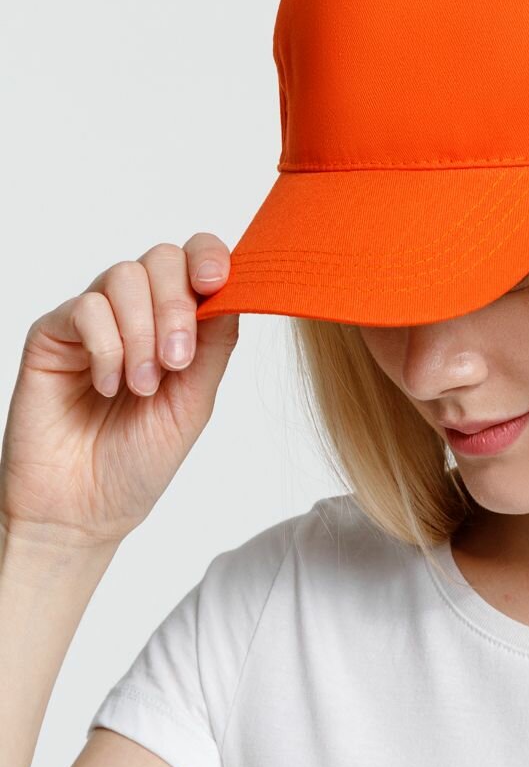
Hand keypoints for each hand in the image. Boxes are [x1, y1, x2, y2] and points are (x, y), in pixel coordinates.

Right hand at [0, 233, 238, 550]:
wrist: (83, 509)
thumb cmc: (139, 460)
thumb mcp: (195, 402)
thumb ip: (214, 344)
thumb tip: (236, 289)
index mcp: (179, 323)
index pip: (196, 261)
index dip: (209, 257)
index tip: (216, 280)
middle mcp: (137, 312)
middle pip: (162, 258)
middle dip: (177, 304)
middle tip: (177, 360)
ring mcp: (94, 320)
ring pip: (124, 275)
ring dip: (142, 331)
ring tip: (142, 386)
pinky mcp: (53, 334)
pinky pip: (86, 308)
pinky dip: (106, 346)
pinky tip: (107, 384)